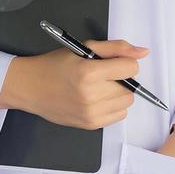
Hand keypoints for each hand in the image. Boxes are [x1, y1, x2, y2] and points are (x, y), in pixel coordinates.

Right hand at [0, 39, 147, 129]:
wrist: (31, 87)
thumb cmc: (56, 65)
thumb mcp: (84, 48)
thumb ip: (116, 48)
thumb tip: (143, 52)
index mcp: (88, 72)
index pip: (130, 68)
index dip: (124, 62)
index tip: (113, 62)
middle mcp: (91, 95)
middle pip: (130, 87)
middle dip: (121, 78)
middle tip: (102, 74)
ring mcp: (91, 113)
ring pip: (127, 102)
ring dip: (119, 93)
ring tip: (100, 87)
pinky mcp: (90, 125)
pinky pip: (119, 115)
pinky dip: (113, 106)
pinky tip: (97, 98)